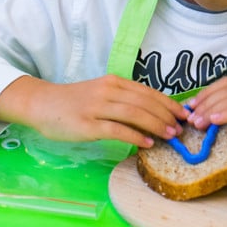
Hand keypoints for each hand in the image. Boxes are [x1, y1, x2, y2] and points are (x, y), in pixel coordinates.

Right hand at [0, 74, 188, 147]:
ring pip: (135, 114)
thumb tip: (152, 115)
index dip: (168, 104)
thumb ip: (123, 101)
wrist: (41, 104)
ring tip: (170, 136)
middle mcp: (108, 91)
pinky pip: (117, 130)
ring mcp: (97, 107)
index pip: (148, 92)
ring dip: (156, 125)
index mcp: (114, 82)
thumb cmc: (74, 102)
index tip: (184, 114)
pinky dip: (135, 136)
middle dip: (166, 116)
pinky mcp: (88, 125)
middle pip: (145, 103)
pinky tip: (146, 143)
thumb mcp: (101, 94)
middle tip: (180, 129)